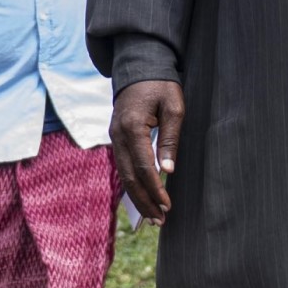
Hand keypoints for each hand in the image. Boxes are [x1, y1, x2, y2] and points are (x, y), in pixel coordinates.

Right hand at [110, 81, 182, 223]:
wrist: (139, 66)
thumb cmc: (161, 85)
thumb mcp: (174, 107)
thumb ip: (170, 139)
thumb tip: (167, 171)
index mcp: (133, 126)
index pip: (143, 166)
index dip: (155, 188)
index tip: (167, 205)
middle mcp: (118, 135)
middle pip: (128, 176)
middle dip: (144, 201)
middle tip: (160, 220)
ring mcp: (113, 136)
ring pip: (122, 174)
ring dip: (137, 197)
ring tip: (152, 216)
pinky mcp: (115, 138)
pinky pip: (121, 166)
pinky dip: (131, 184)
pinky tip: (142, 197)